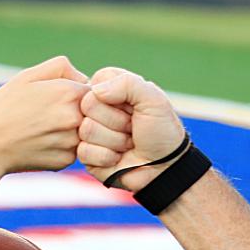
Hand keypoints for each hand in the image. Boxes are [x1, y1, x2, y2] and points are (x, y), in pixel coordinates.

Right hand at [0, 56, 87, 174]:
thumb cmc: (4, 108)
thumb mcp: (27, 76)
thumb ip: (61, 67)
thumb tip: (84, 77)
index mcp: (70, 92)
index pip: (93, 90)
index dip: (75, 93)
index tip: (57, 98)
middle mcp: (76, 117)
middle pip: (91, 112)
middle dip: (74, 111)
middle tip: (48, 115)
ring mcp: (73, 141)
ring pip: (83, 132)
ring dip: (70, 130)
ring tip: (43, 129)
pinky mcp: (67, 161)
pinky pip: (73, 150)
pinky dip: (61, 147)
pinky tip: (41, 143)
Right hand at [77, 67, 185, 191]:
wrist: (165, 168)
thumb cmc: (162, 132)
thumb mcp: (154, 100)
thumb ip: (128, 83)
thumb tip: (95, 91)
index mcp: (112, 88)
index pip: (97, 81)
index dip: (116, 96)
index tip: (134, 108)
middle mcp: (97, 108)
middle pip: (88, 105)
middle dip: (117, 121)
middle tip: (132, 128)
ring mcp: (89, 131)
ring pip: (86, 129)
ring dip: (116, 141)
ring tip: (129, 143)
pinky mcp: (86, 154)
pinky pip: (84, 151)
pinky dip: (107, 157)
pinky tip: (118, 158)